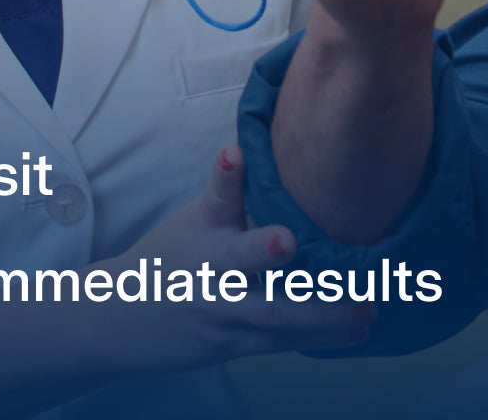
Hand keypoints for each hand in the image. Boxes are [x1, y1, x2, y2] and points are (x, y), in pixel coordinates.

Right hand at [0, 147, 369, 417]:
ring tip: (368, 310)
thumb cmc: (173, 255)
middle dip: (274, 261)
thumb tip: (261, 142)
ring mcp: (221, 315)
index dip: (226, 174)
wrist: (119, 319)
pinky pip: (280, 343)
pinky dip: (318, 339)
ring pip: (275, 317)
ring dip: (324, 317)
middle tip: (307, 254)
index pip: (216, 195)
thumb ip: (232, 190)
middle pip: (243, 264)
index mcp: (204, 229)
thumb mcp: (196, 218)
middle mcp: (212, 272)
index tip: (234, 154)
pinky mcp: (231, 345)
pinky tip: (355, 334)